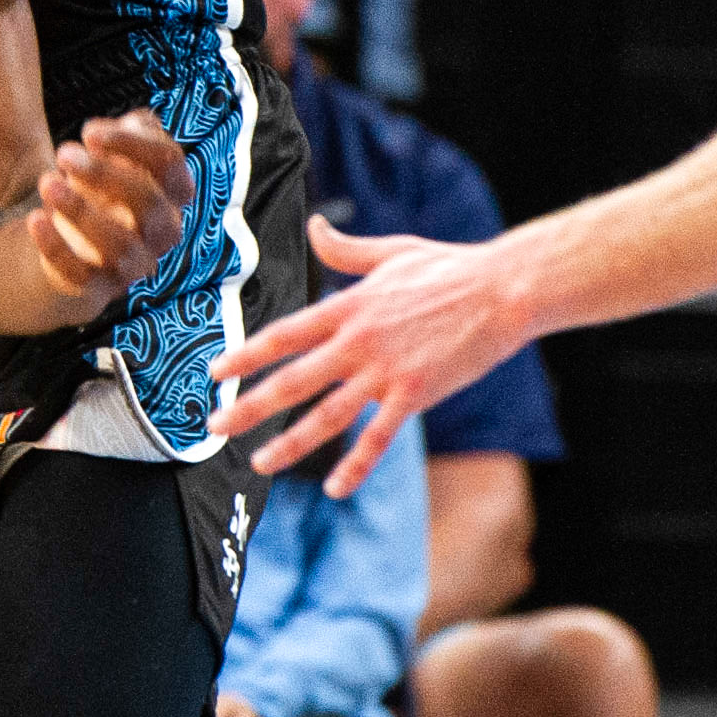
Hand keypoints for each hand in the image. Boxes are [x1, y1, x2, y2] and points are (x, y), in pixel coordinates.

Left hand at [25, 111, 192, 299]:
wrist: (69, 245)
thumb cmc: (97, 191)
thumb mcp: (114, 156)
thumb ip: (130, 133)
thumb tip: (135, 123)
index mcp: (170, 194)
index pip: (170, 164)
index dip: (133, 143)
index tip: (88, 131)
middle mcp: (160, 232)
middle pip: (150, 203)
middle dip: (105, 174)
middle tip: (63, 153)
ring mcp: (131, 264)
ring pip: (121, 245)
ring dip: (82, 210)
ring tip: (47, 183)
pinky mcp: (95, 288)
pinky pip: (81, 275)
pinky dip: (57, 248)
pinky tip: (35, 219)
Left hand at [206, 215, 528, 494]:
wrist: (503, 289)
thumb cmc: (449, 268)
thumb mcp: (390, 251)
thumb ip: (344, 249)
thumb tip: (314, 226)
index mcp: (347, 307)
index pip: (283, 335)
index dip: (244, 354)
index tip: (213, 371)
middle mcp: (357, 342)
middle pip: (291, 379)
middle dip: (248, 405)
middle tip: (213, 425)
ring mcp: (385, 371)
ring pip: (327, 416)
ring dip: (289, 442)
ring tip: (258, 463)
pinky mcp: (415, 393)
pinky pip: (378, 437)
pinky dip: (356, 465)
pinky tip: (335, 489)